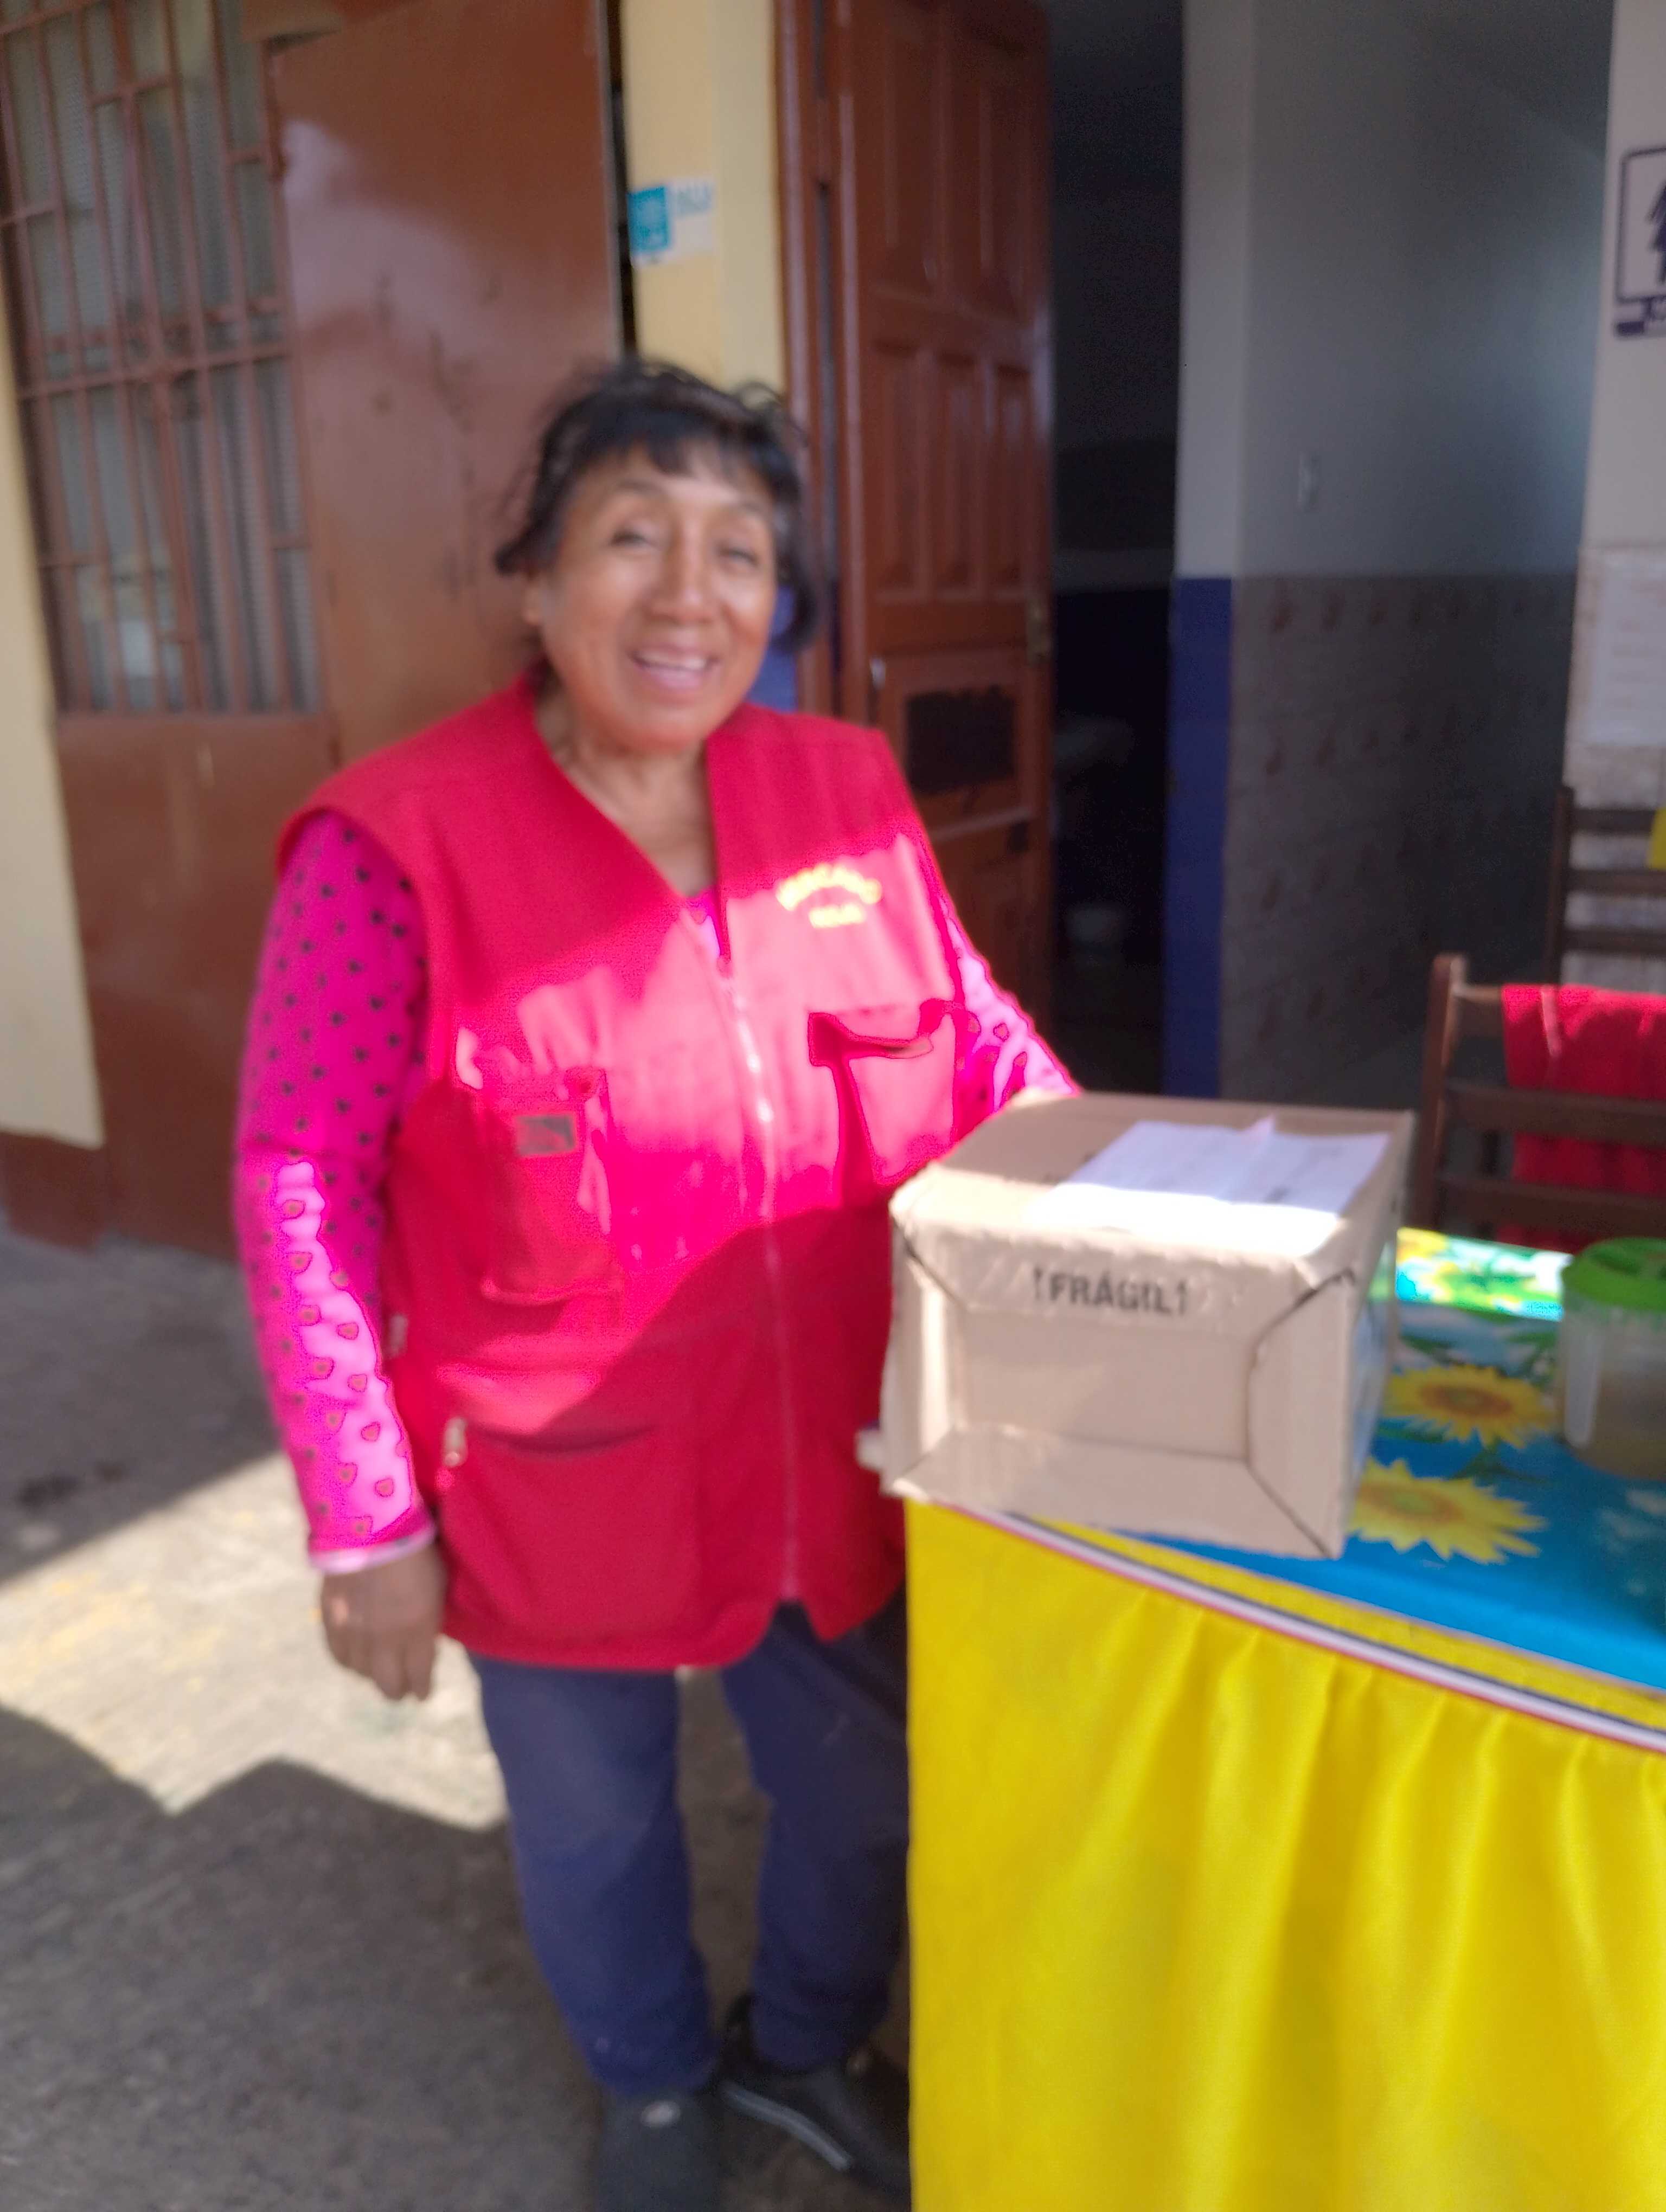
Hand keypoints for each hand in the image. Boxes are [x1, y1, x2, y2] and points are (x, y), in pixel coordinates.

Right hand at [320, 1544, 445, 1700]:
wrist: (370, 1525)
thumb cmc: (416, 1552)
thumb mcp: (436, 1589)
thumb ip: (427, 1625)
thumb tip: (421, 1647)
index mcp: (417, 1630)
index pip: (419, 1679)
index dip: (422, 1688)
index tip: (422, 1690)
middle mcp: (384, 1639)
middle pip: (389, 1686)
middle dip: (398, 1688)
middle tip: (401, 1683)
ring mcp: (354, 1632)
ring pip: (362, 1673)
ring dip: (373, 1671)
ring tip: (379, 1662)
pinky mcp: (331, 1621)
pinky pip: (339, 1656)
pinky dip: (350, 1659)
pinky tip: (356, 1653)